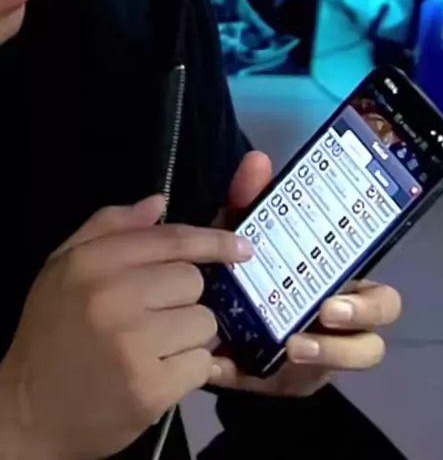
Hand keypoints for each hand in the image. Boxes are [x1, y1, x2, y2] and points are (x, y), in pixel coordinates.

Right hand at [0, 197, 251, 459]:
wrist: (26, 413)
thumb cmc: (50, 333)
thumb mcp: (65, 267)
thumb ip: (111, 227)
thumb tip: (159, 203)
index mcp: (93, 261)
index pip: (172, 240)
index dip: (214, 241)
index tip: (242, 247)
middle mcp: (113, 296)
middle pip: (194, 280)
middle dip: (185, 298)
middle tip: (157, 316)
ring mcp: (132, 343)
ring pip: (203, 322)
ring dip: (189, 336)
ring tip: (156, 347)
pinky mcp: (150, 388)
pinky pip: (200, 364)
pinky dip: (188, 371)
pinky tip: (159, 373)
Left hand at [210, 153, 401, 396]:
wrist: (202, 303)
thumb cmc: (244, 262)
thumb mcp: (244, 229)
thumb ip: (251, 197)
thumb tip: (258, 160)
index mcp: (338, 289)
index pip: (381, 300)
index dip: (371, 304)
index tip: (334, 296)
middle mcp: (334, 329)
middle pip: (372, 342)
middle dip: (351, 336)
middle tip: (321, 316)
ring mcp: (310, 360)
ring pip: (334, 371)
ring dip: (318, 357)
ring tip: (286, 347)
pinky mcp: (277, 382)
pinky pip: (273, 385)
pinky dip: (246, 373)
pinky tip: (222, 360)